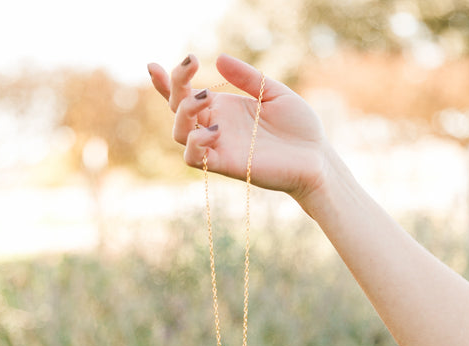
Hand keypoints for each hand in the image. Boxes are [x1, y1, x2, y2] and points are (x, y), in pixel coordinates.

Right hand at [147, 54, 326, 202]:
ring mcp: (219, 146)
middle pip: (176, 110)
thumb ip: (247, 77)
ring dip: (183, 112)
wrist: (316, 157)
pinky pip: (194, 158)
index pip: (186, 96)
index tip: (152, 65)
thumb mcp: (273, 91)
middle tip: (192, 64)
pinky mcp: (225, 164)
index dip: (166, 83)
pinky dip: (196, 142)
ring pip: (179, 133)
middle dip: (174, 86)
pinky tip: (215, 129)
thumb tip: (219, 58)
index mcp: (224, 108)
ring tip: (205, 97)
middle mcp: (216, 126)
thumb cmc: (298, 127)